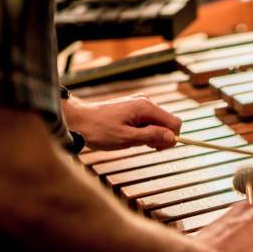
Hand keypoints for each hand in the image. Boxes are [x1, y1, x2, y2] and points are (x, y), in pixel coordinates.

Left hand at [62, 93, 181, 149]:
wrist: (78, 121)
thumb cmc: (99, 130)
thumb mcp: (127, 138)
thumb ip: (151, 136)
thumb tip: (172, 137)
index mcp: (146, 107)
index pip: (174, 123)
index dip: (172, 138)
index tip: (158, 149)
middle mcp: (145, 102)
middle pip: (168, 122)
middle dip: (161, 137)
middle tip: (144, 147)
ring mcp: (139, 104)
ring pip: (159, 123)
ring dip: (152, 136)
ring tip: (134, 141)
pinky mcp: (134, 109)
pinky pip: (149, 121)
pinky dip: (145, 132)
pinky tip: (132, 137)